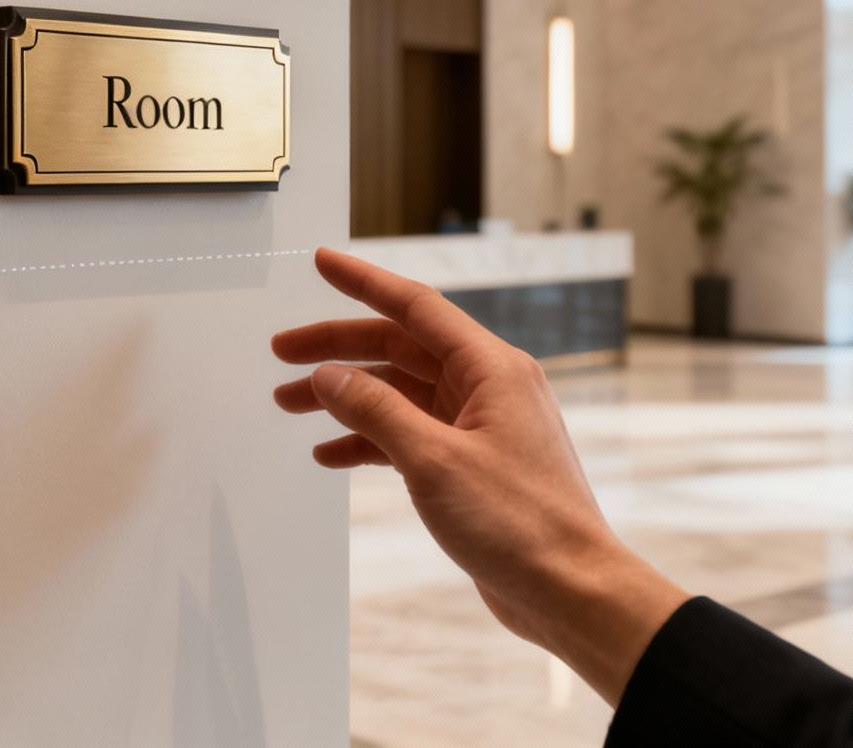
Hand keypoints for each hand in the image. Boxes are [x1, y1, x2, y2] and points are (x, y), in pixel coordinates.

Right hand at [272, 247, 687, 703]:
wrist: (570, 590)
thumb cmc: (520, 523)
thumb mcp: (433, 460)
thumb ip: (376, 411)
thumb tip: (329, 376)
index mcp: (492, 368)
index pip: (416, 306)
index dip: (364, 282)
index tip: (323, 262)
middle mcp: (489, 387)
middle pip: (400, 348)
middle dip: (339, 348)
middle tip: (282, 352)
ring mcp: (482, 426)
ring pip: (400, 393)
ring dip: (347, 397)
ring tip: (291, 405)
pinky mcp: (473, 464)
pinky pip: (410, 434)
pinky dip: (370, 439)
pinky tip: (331, 453)